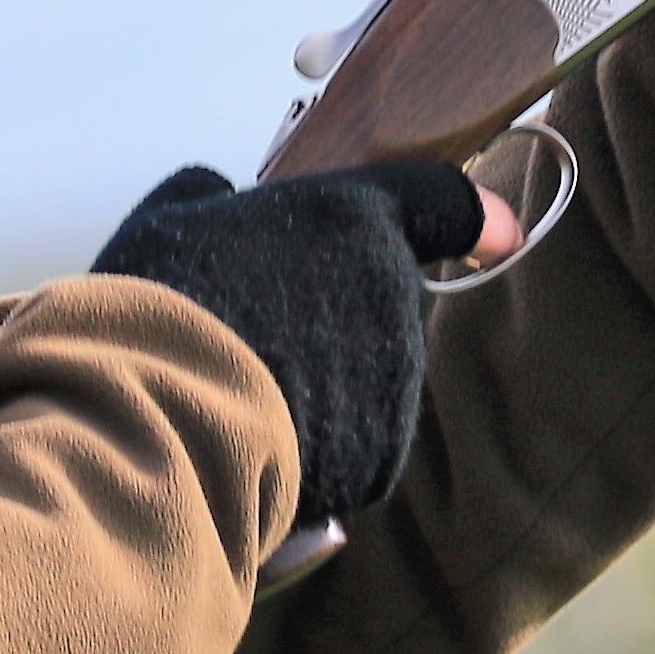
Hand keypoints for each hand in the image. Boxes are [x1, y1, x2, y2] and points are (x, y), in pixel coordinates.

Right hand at [89, 159, 493, 527]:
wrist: (155, 422)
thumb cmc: (159, 306)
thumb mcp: (168, 218)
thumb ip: (208, 196)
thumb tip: (214, 195)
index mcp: (354, 220)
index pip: (443, 203)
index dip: (476, 218)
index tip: (498, 233)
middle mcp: (393, 299)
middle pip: (384, 306)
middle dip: (336, 319)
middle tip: (257, 334)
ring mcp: (394, 383)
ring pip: (368, 381)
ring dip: (321, 387)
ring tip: (236, 396)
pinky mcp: (379, 459)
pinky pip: (353, 447)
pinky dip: (315, 448)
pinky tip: (251, 442)